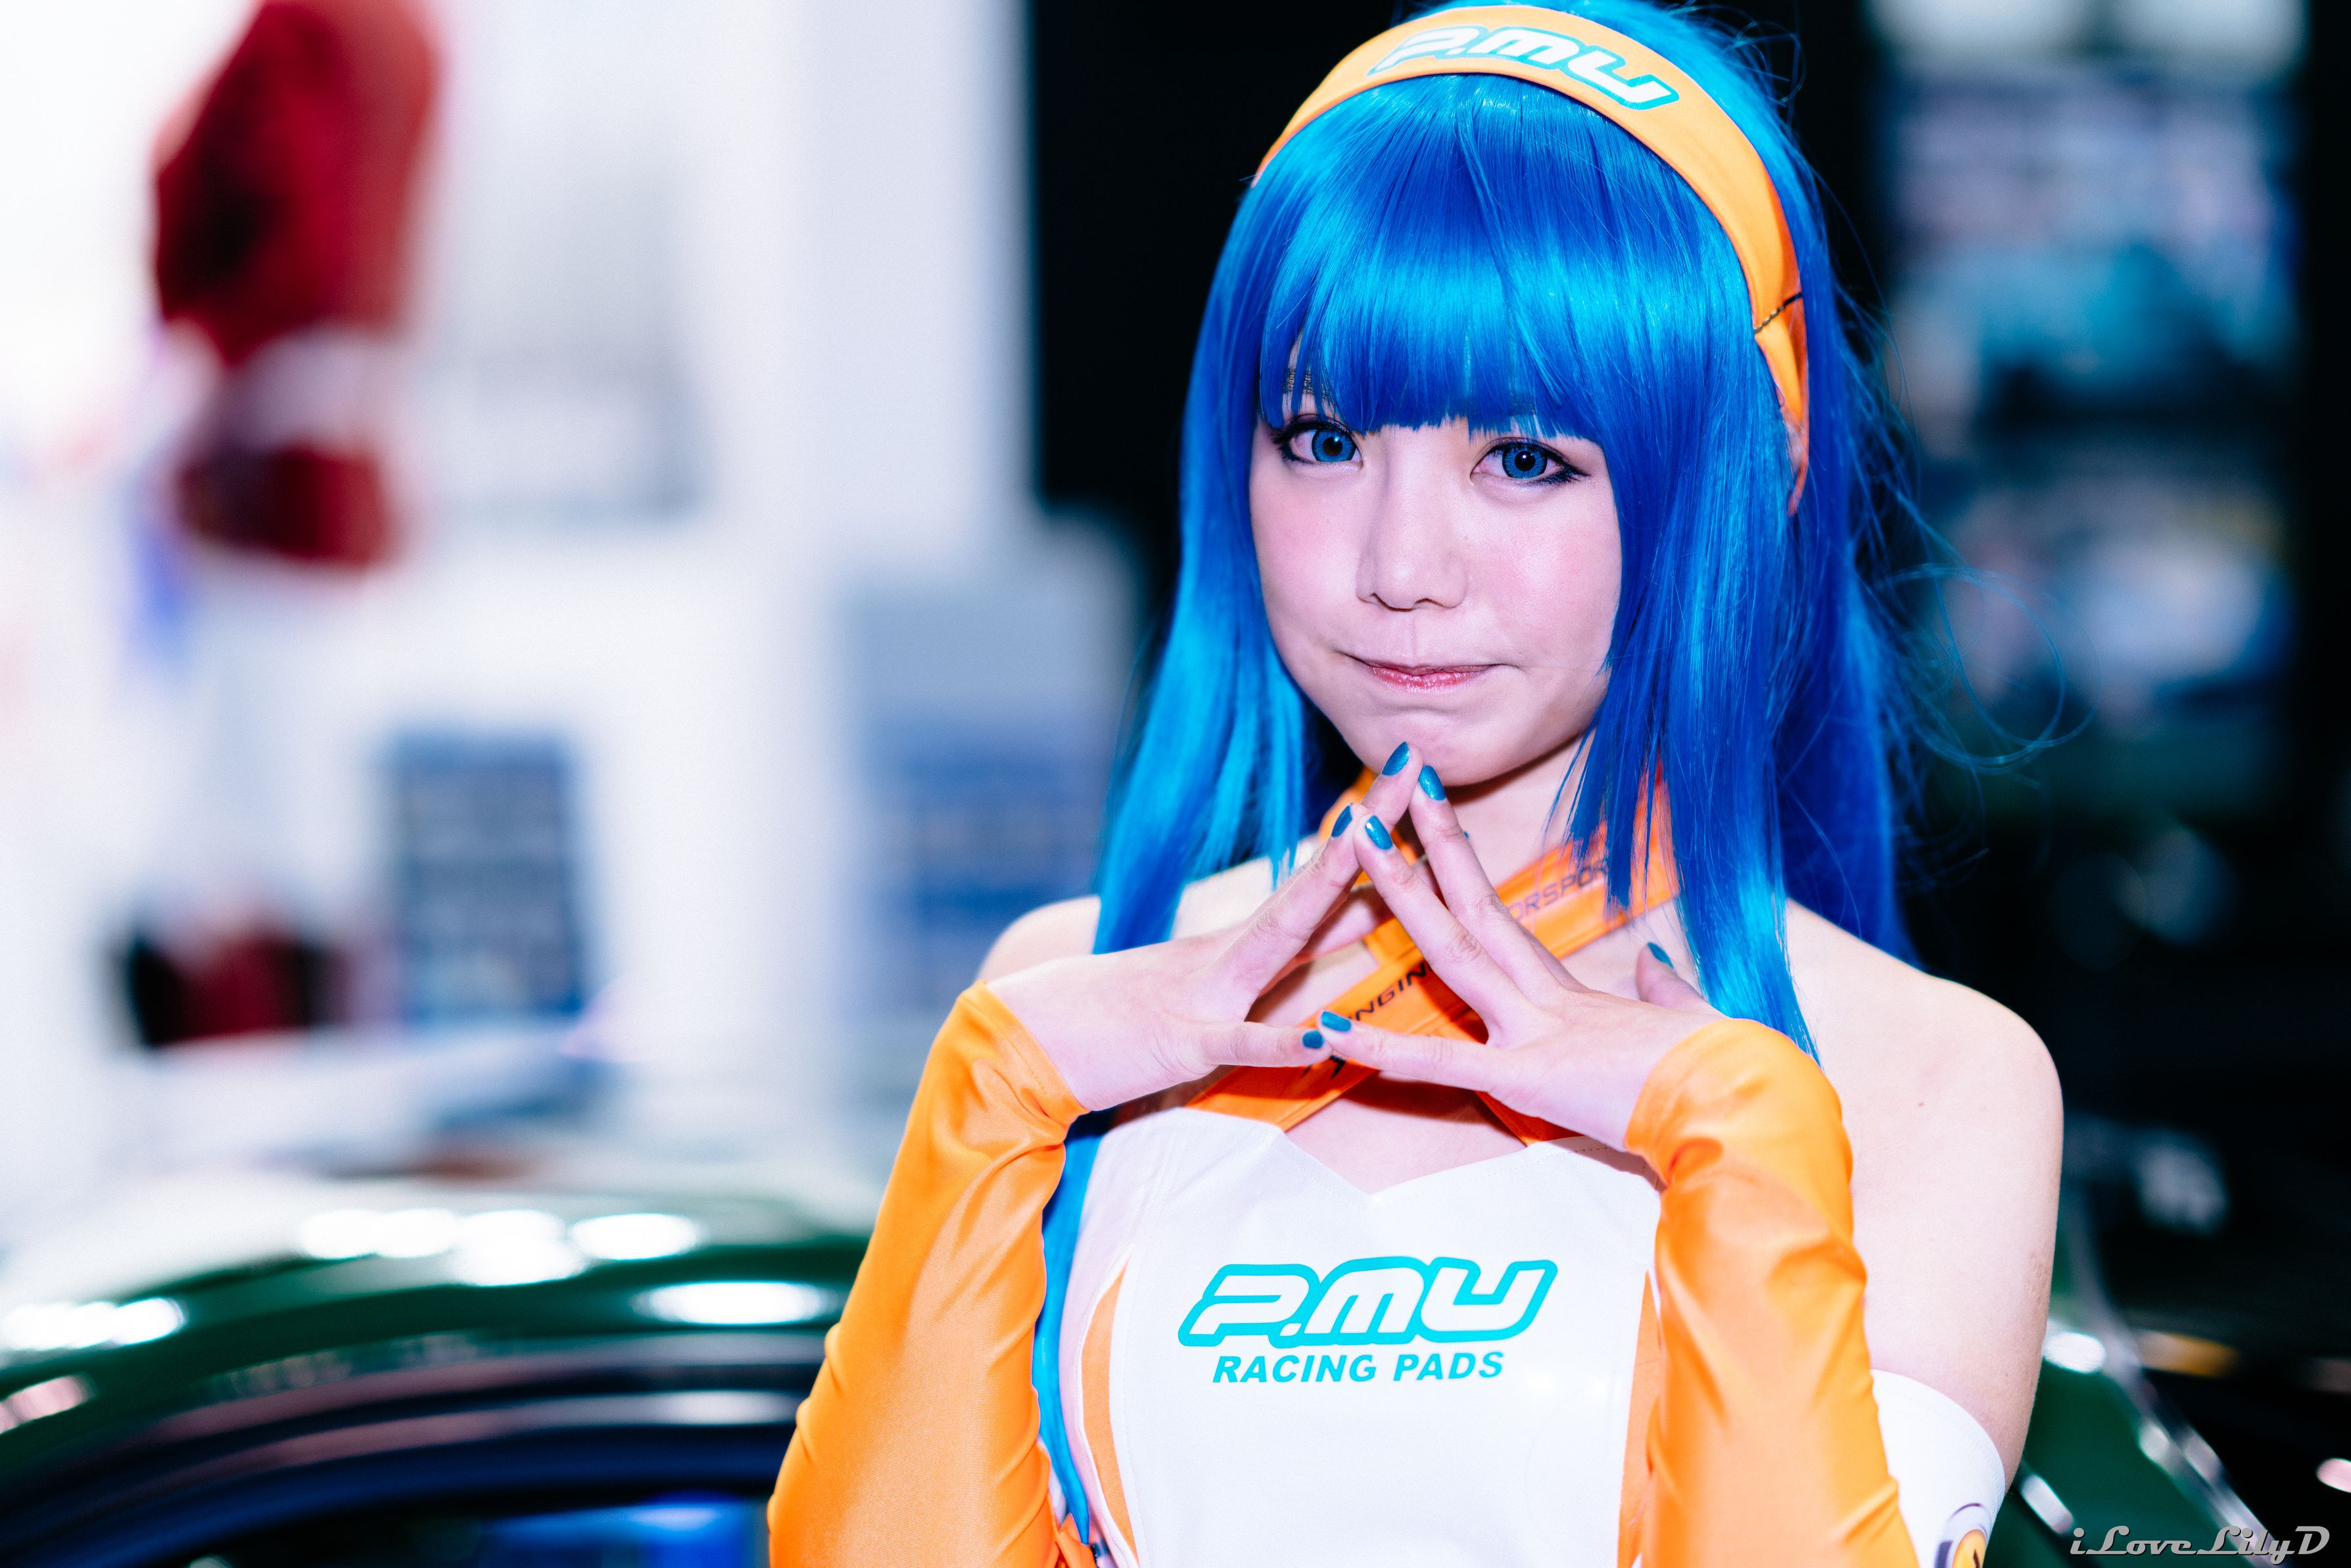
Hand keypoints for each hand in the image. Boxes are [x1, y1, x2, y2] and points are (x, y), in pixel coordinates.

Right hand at [988, 758, 1426, 1111]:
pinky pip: (1240, 1041)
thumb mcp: (1216, 983)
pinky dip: (1284, 1040)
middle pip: (1314, 883)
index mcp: (1245, 943)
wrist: (1032, 1042)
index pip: (1324, 878)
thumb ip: (1287, 955)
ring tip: (1376, 849)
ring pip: (1279, 938)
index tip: (1416, 773)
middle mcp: (1232, 953)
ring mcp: (1208, 991)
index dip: (1374, 830)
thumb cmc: (1124, 1021)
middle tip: (1415, 769)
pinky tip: (1329, 1038)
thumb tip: (1358, 921)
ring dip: (1329, 893)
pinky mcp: (1184, 1044)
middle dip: (1369, 830)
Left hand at [1316, 750, 1724, 1151]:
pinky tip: (1328, 1033)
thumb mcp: (1693, 1022)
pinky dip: (1379, 1050)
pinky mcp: (1527, 1078)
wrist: (1752, 1105)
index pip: (1504, 922)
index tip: (1435, 822)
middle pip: (1473, 910)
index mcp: (1576, 995)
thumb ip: (1664, 991)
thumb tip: (1655, 962)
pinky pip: (1439, 1063)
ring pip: (1452, 950)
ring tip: (1354, 844)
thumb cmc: (1733, 1075)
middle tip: (1383, 799)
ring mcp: (1534, 1030)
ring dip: (1398, 895)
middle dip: (1425, 849)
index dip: (1464, 871)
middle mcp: (1547, 999)